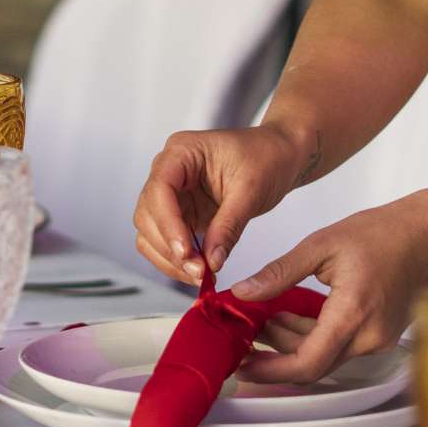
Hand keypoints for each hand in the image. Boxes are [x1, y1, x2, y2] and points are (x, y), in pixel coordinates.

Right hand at [131, 124, 308, 284]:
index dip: (168, 223)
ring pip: (150, 232)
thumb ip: (228, 226)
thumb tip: (211, 262)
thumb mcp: (251, 190)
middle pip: (148, 214)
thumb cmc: (267, 157)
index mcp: (182, 151)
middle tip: (199, 271)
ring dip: (170, 259)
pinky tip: (200, 271)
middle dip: (170, 247)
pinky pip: (166, 241)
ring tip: (201, 275)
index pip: (160, 188)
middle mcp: (169, 171)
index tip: (186, 252)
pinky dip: (177, 260)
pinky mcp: (181, 214)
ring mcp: (173, 194)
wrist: (280, 155)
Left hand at [227, 199, 427, 385]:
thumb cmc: (383, 234)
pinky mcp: (380, 337)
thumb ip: (279, 273)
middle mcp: (368, 337)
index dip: (271, 371)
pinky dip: (315, 337)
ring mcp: (378, 341)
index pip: (307, 363)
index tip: (245, 365)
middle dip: (277, 354)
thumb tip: (243, 292)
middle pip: (313, 365)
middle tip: (248, 336)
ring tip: (267, 319)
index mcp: (353, 314)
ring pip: (326, 356)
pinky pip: (341, 347)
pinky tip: (294, 317)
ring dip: (294, 343)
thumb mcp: (321, 245)